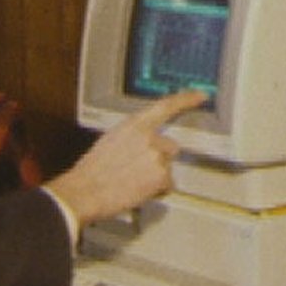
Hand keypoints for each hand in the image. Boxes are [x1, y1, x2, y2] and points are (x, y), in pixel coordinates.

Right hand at [45, 90, 205, 224]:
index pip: (165, 106)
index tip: (199, 95)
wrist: (85, 191)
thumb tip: (141, 143)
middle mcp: (149, 137)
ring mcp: (157, 156)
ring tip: (133, 182)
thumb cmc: (92, 170)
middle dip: (159, 159)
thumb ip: (132, 137)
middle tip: (137, 170)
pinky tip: (137, 191)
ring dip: (156, 176)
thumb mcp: (110, 140)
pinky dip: (156, 191)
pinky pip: (167, 185)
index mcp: (134, 124)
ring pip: (167, 167)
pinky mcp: (162, 176)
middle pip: (170, 147)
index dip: (185, 99)